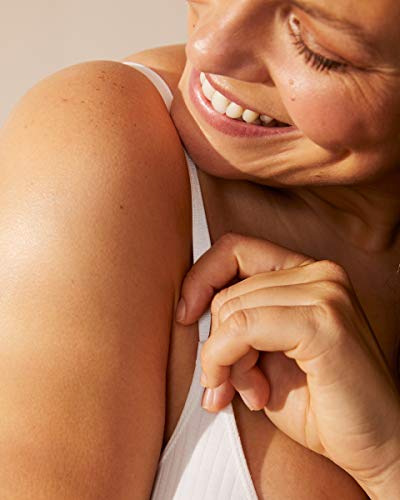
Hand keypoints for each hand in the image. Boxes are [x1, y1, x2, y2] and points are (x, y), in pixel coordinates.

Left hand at [176, 232, 399, 494]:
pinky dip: (227, 362)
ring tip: (250, 390)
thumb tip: (190, 312)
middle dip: (216, 343)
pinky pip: (242, 329)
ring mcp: (325, 293)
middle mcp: (320, 274)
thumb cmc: (321, 403)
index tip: (186, 314)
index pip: (235, 249)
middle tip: (229, 382)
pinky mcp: (323, 321)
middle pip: (227, 291)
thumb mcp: (267, 354)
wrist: (377, 444)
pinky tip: (253, 395)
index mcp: (306, 274)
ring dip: (224, 360)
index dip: (201, 278)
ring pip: (230, 310)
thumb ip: (238, 324)